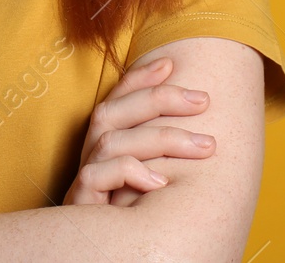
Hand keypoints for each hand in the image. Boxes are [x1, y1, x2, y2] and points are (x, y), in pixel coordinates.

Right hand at [65, 56, 215, 205]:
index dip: (137, 78)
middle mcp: (89, 160)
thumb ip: (167, 155)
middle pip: (110, 112)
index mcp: (104, 149)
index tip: (170, 64)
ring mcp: (82, 183)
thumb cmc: (143, 220)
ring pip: (110, 141)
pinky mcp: (80, 206)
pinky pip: (95, 175)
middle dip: (159, 99)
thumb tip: (201, 116)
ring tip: (204, 147)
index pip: (114, 101)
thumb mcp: (157, 181)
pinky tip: (162, 184)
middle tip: (204, 100)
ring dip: (161, 138)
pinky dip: (129, 172)